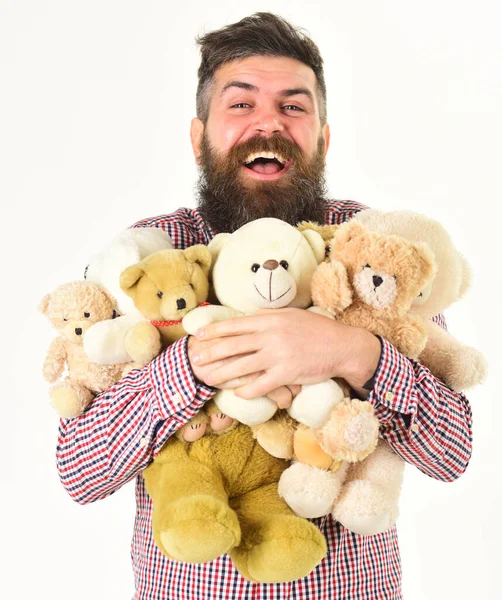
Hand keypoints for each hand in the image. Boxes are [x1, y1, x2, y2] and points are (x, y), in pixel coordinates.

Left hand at [189, 307, 379, 398]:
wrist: (341, 346)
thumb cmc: (316, 329)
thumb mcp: (291, 314)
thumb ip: (269, 315)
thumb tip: (251, 314)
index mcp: (270, 319)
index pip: (236, 324)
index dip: (215, 330)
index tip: (200, 335)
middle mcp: (271, 335)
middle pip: (233, 345)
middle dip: (211, 353)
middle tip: (195, 360)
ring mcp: (278, 355)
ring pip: (242, 366)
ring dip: (222, 374)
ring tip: (208, 379)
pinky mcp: (287, 373)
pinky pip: (261, 384)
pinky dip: (247, 390)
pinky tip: (237, 394)